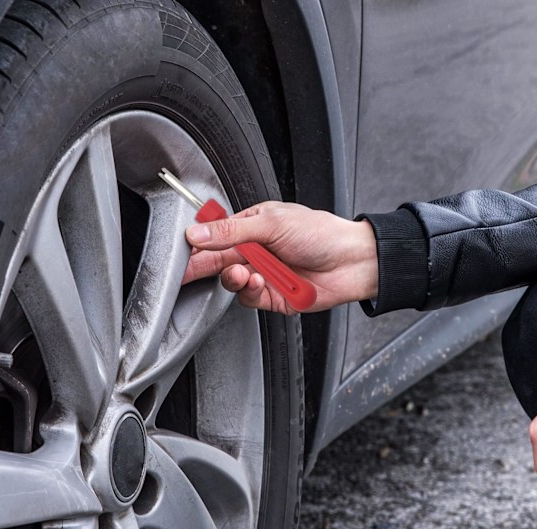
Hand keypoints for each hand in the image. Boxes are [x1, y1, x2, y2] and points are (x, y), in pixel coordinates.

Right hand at [183, 201, 377, 314]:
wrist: (351, 262)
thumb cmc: (321, 234)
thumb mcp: (273, 223)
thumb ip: (232, 232)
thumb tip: (199, 233)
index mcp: (253, 226)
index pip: (217, 235)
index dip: (199, 243)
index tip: (184, 250)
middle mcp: (256, 251)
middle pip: (218, 260)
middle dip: (202, 266)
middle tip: (186, 272)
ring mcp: (264, 274)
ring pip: (231, 282)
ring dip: (233, 278)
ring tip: (241, 273)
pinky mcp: (272, 296)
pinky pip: (249, 298)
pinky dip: (250, 291)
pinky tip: (258, 282)